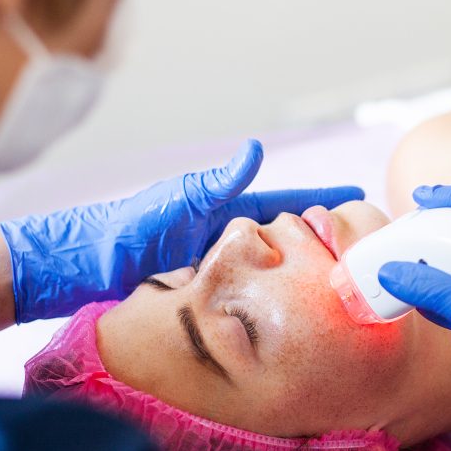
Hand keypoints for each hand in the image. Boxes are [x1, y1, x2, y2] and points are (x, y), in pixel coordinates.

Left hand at [1, 140, 363, 322]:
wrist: (88, 265)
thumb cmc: (129, 229)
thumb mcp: (179, 201)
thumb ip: (219, 182)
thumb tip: (256, 149)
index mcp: (224, 208)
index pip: (285, 201)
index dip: (321, 199)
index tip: (357, 196)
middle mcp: (225, 234)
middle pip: (286, 233)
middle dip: (322, 234)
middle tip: (363, 240)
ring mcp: (217, 261)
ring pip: (272, 263)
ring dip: (303, 266)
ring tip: (341, 272)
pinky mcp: (206, 288)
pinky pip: (251, 289)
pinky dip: (275, 291)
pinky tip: (294, 301)